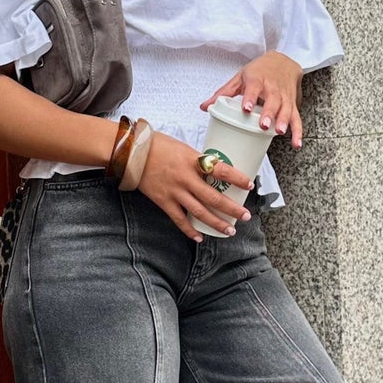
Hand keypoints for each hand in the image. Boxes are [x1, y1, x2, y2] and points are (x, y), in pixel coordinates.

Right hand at [135, 131, 253, 242]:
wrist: (132, 152)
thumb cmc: (159, 145)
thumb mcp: (184, 148)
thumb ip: (198, 161)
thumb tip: (214, 172)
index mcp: (192, 160)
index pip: (220, 170)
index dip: (237, 178)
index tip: (249, 185)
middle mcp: (185, 177)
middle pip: (213, 197)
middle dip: (232, 209)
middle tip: (246, 216)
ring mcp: (174, 191)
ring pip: (199, 212)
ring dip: (216, 223)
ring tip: (230, 230)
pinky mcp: (163, 201)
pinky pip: (179, 219)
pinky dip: (190, 230)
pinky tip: (200, 237)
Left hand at [199, 53, 303, 148]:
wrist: (284, 61)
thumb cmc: (259, 71)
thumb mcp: (240, 77)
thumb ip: (224, 93)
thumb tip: (204, 107)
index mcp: (258, 79)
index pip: (254, 87)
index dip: (250, 97)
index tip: (246, 108)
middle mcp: (273, 87)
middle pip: (273, 100)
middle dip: (269, 113)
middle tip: (264, 125)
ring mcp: (284, 96)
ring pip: (286, 108)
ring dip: (284, 121)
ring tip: (279, 132)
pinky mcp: (293, 104)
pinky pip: (296, 118)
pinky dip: (297, 131)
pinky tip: (296, 143)